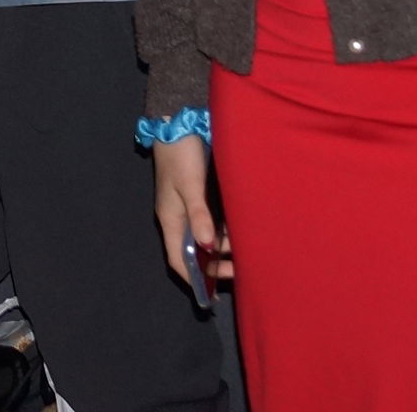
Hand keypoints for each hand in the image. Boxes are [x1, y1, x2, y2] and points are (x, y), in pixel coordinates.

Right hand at [154, 135, 232, 289]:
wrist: (180, 123)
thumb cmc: (181, 155)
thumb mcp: (190, 185)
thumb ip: (199, 215)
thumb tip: (209, 246)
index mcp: (170, 219)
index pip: (178, 259)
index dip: (194, 278)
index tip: (212, 293)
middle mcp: (178, 218)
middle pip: (194, 252)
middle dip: (214, 266)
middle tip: (239, 271)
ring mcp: (189, 208)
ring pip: (205, 239)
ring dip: (222, 250)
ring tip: (246, 255)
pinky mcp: (200, 198)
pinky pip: (212, 224)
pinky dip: (225, 234)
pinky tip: (241, 236)